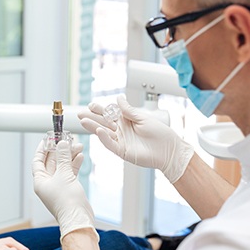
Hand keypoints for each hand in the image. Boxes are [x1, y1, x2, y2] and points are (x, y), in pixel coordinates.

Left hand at [32, 140, 96, 239]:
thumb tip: (62, 144)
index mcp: (40, 181)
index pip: (38, 160)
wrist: (79, 218)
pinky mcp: (68, 189)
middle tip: (66, 139)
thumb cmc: (67, 201)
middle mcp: (47, 183)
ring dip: (69, 156)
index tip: (48, 138)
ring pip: (62, 166)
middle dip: (60, 150)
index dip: (43, 148)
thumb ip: (63, 157)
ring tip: (77, 145)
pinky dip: (74, 164)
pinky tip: (80, 156)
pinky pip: (69, 173)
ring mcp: (58, 186)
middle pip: (51, 162)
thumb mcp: (64, 174)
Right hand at [78, 95, 193, 182]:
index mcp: (126, 121)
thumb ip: (128, 110)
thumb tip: (118, 98)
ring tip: (83, 121)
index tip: (91, 105)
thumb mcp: (143, 118)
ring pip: (104, 133)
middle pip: (103, 123)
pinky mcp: (123, 151)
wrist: (169, 150)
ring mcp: (121, 141)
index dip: (100, 109)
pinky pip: (111, 144)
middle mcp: (121, 131)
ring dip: (93, 127)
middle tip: (80, 113)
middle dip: (91, 118)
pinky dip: (104, 138)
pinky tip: (99, 131)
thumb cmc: (160, 134)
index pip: (109, 114)